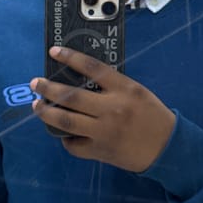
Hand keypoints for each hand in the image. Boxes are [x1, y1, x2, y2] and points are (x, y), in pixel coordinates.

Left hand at [30, 46, 175, 172]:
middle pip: (72, 96)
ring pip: (67, 121)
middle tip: (35, 83)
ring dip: (47, 113)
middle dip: (48, 88)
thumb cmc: (152, 115)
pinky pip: (74, 144)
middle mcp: (112, 108)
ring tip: (37, 106)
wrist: (167, 148)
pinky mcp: (100, 151)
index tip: (54, 52)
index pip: (93, 68)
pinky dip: (65, 138)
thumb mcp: (136, 92)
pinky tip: (61, 132)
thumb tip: (80, 78)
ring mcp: (104, 131)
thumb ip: (112, 85)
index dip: (71, 58)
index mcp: (124, 89)